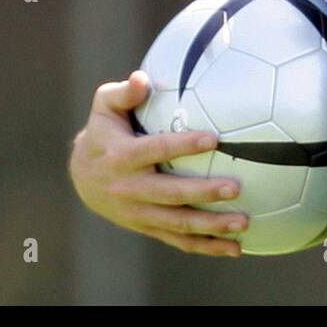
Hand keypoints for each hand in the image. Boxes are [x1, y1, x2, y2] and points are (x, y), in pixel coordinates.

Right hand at [69, 70, 246, 256]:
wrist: (83, 175)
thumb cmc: (105, 130)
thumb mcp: (105, 106)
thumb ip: (124, 92)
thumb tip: (142, 78)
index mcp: (121, 156)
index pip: (155, 150)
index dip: (183, 145)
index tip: (213, 138)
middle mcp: (129, 188)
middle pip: (170, 194)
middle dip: (203, 193)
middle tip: (235, 188)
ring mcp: (139, 213)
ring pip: (178, 224)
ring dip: (212, 226)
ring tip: (244, 223)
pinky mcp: (149, 228)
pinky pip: (179, 240)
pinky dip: (207, 246)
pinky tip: (237, 247)